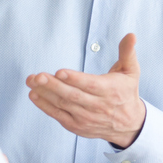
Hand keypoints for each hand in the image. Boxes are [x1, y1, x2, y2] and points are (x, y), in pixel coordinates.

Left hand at [26, 33, 146, 147]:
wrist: (129, 125)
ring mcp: (86, 118)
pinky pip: (59, 116)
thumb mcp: (131, 72)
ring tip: (31, 82)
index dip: (75, 79)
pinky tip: (34, 95)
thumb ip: (128, 52)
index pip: (90, 85)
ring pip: (63, 105)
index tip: (59, 72)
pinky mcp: (77, 126)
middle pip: (72, 96)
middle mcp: (98, 106)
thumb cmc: (126, 93)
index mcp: (110, 91)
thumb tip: (131, 35)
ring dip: (45, 94)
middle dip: (53, 86)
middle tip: (37, 76)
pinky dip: (45, 106)